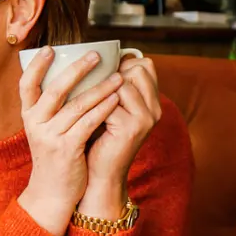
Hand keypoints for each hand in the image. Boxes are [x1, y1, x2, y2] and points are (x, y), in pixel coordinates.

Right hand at [17, 48, 123, 235]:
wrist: (52, 191)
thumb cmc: (54, 155)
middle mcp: (35, 124)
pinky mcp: (67, 149)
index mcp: (28, 116)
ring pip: (76, 106)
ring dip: (100, 88)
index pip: (26, 85)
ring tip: (117, 76)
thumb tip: (71, 77)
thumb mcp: (45, 129)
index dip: (37, 65)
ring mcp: (50, 136)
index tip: (51, 48)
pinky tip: (116, 99)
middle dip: (77, 70)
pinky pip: (88, 123)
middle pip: (54, 90)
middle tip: (96, 55)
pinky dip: (103, 109)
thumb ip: (52, 108)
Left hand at [79, 57, 161, 217]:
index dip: (122, 62)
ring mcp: (146, 118)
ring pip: (122, 83)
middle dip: (111, 73)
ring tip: (83, 99)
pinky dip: (93, 104)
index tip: (100, 70)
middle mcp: (154, 108)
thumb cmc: (97, 140)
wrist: (98, 176)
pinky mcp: (132, 128)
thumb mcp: (106, 109)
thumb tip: (92, 59)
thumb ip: (108, 89)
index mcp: (151, 102)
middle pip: (137, 69)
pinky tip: (81, 113)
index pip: (145, 65)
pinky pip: (110, 103)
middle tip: (91, 86)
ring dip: (99, 87)